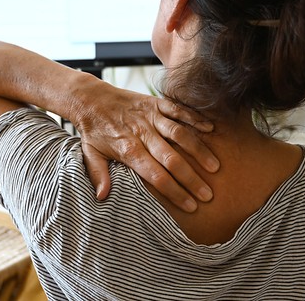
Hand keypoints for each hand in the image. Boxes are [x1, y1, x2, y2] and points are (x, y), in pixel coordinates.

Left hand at [73, 79, 218, 212]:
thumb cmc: (93, 130)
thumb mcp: (90, 154)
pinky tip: (210, 128)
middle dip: (192, 179)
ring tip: (214, 167)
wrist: (90, 98)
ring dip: (198, 150)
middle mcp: (142, 133)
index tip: (191, 206)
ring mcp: (151, 116)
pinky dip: (194, 117)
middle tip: (208, 194)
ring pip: (179, 134)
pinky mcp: (156, 103)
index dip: (175, 192)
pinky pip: (178, 109)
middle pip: (172, 159)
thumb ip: (98, 175)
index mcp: (128, 150)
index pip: (156, 176)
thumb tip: (102, 198)